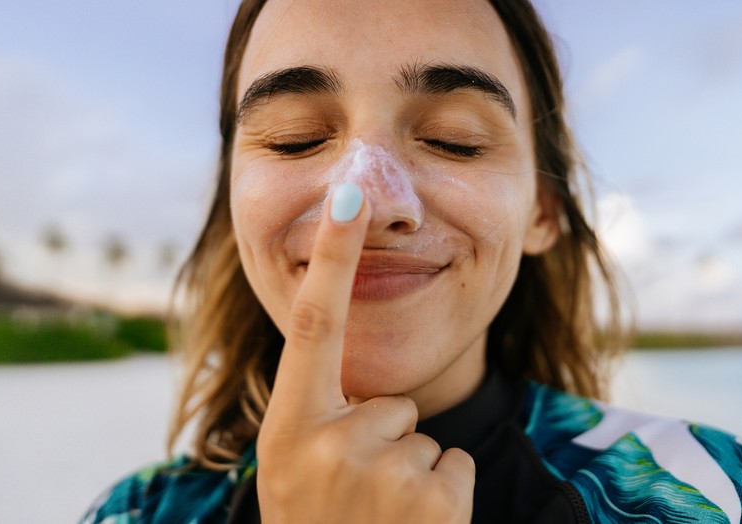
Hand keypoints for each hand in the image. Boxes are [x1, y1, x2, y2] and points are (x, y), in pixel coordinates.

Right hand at [256, 183, 474, 523]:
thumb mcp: (289, 472)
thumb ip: (315, 414)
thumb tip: (348, 365)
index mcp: (288, 428)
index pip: (313, 325)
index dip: (330, 256)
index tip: (349, 194)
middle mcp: (329, 444)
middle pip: (391, 400)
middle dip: (384, 440)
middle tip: (354, 496)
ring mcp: (384, 473)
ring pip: (423, 435)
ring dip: (409, 473)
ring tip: (377, 518)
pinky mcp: (436, 499)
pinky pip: (452, 464)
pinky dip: (440, 493)